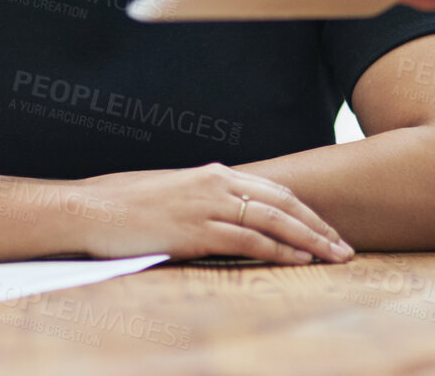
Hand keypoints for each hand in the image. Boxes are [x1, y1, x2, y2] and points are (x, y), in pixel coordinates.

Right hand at [63, 163, 354, 264]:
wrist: (90, 210)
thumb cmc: (126, 206)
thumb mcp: (174, 195)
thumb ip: (205, 201)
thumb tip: (227, 216)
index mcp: (214, 174)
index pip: (274, 190)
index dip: (306, 211)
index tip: (328, 230)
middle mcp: (216, 183)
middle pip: (283, 203)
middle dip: (318, 226)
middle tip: (345, 247)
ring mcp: (207, 205)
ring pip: (273, 221)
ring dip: (309, 240)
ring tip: (335, 257)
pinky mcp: (195, 230)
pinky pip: (247, 239)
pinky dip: (278, 249)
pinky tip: (299, 260)